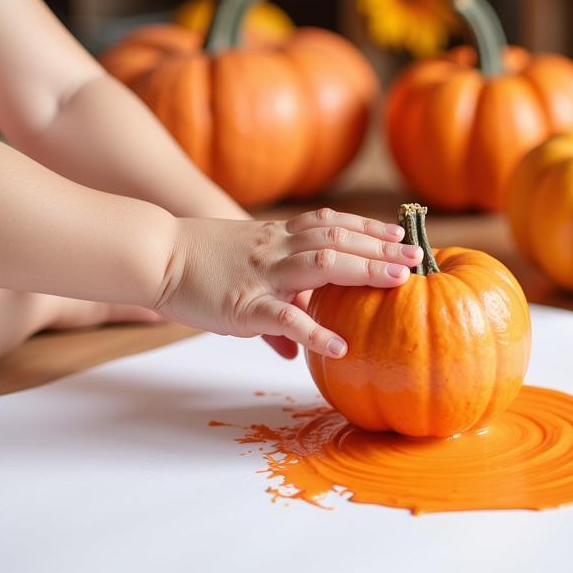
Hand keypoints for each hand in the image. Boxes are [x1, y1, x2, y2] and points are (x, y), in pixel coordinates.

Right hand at [154, 207, 421, 357]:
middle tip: (417, 256)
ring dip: (365, 270)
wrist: (155, 255)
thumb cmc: (197, 265)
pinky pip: (286, 318)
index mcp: (277, 237)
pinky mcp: (245, 305)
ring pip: (323, 265)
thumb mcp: (243, 276)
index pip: (332, 224)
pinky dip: (315, 332)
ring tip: (399, 281)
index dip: (368, 227)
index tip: (399, 232)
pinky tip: (340, 347)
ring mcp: (264, 274)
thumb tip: (292, 348)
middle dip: (381, 247)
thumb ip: (274, 310)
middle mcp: (278, 248)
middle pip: (339, 240)